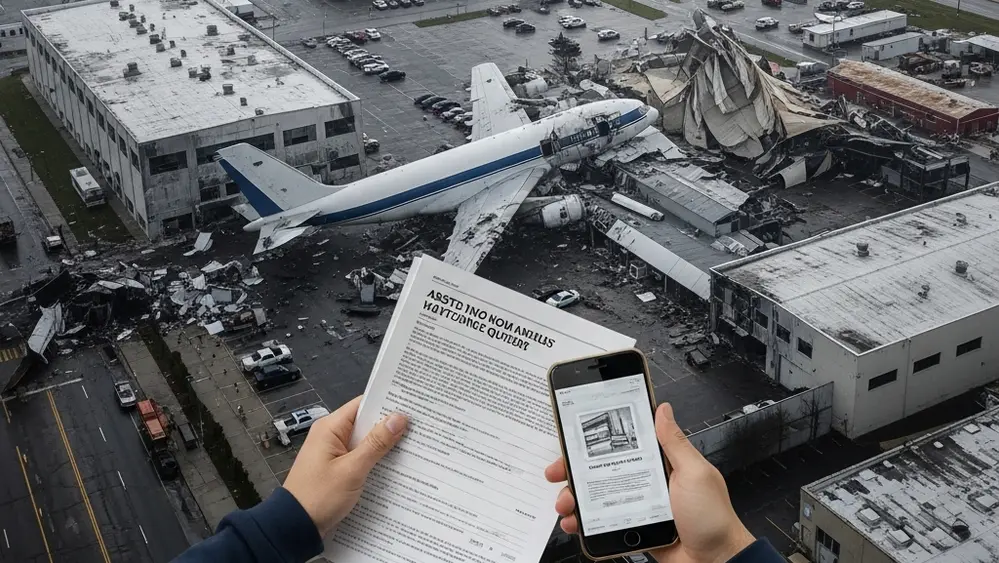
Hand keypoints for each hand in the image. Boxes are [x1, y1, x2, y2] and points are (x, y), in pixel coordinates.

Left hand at [283, 396, 408, 535]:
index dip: (386, 403)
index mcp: (330, 428)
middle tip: (418, 425)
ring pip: (364, 441)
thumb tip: (398, 418)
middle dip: (389, 425)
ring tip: (413, 443)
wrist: (295, 527)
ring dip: (383, 444)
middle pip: (365, 422)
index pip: (362, 404)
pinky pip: (360, 456)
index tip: (410, 404)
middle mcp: (330, 435)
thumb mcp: (352, 469)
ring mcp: (333, 452)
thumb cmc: (319, 496)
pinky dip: (374, 458)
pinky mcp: (336, 468)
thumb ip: (376, 443)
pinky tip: (393, 464)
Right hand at [545, 403, 753, 562]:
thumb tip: (663, 410)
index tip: (573, 439)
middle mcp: (646, 481)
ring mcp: (637, 505)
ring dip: (575, 498)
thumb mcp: (695, 473)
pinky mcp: (633, 527)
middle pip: (601, 470)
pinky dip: (585, 523)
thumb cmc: (713, 517)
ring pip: (597, 497)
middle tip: (557, 473)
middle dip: (574, 470)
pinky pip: (603, 522)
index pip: (622, 444)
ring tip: (566, 504)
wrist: (716, 561)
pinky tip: (576, 524)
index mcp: (660, 463)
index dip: (595, 440)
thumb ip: (675, 443)